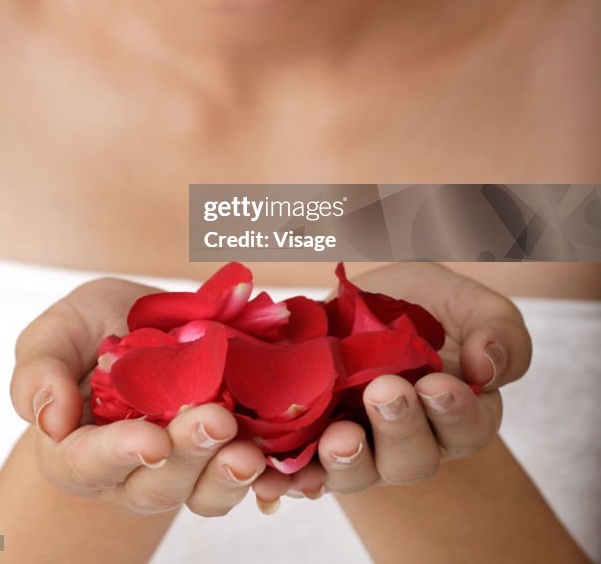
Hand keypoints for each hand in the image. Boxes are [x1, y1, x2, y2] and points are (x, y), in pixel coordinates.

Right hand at [9, 277, 289, 516]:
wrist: (145, 325)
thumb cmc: (91, 330)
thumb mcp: (56, 332)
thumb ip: (38, 371)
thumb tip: (48, 418)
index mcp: (76, 450)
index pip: (88, 464)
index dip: (118, 455)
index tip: (149, 440)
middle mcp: (129, 473)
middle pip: (155, 484)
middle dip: (187, 455)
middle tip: (215, 421)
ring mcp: (180, 469)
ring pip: (202, 491)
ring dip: (228, 475)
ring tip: (251, 451)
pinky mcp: (223, 454)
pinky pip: (244, 477)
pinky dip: (268, 474)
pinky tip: (285, 462)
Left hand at [278, 262, 531, 502]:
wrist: (364, 300)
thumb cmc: (428, 306)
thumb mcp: (471, 304)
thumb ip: (498, 332)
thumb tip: (488, 363)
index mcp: (459, 412)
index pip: (467, 427)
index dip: (454, 411)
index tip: (438, 384)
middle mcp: (412, 441)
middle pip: (411, 459)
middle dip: (398, 428)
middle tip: (384, 392)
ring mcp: (362, 445)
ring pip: (357, 472)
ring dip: (346, 460)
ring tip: (337, 438)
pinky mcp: (314, 439)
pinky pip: (303, 468)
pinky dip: (290, 475)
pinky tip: (276, 474)